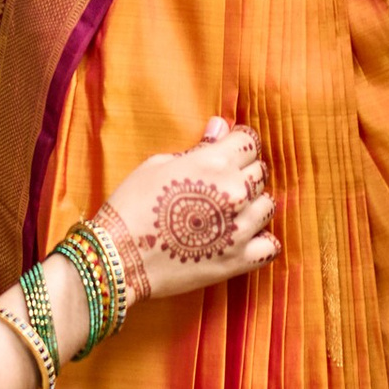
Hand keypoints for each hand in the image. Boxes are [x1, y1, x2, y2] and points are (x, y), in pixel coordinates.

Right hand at [96, 116, 277, 305]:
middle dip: (244, 172)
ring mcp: (239, 229)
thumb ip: (198, 148)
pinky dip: (261, 240)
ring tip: (229, 211)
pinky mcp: (238, 260)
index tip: (231, 151)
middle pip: (260, 172)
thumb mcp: (158, 165)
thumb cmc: (131, 205)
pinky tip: (243, 238)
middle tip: (222, 183)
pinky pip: (270, 246)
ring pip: (268, 206)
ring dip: (252, 205)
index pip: (249, 141)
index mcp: (214, 163)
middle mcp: (233, 193)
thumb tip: (220, 128)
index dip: (239, 144)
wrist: (118, 257)